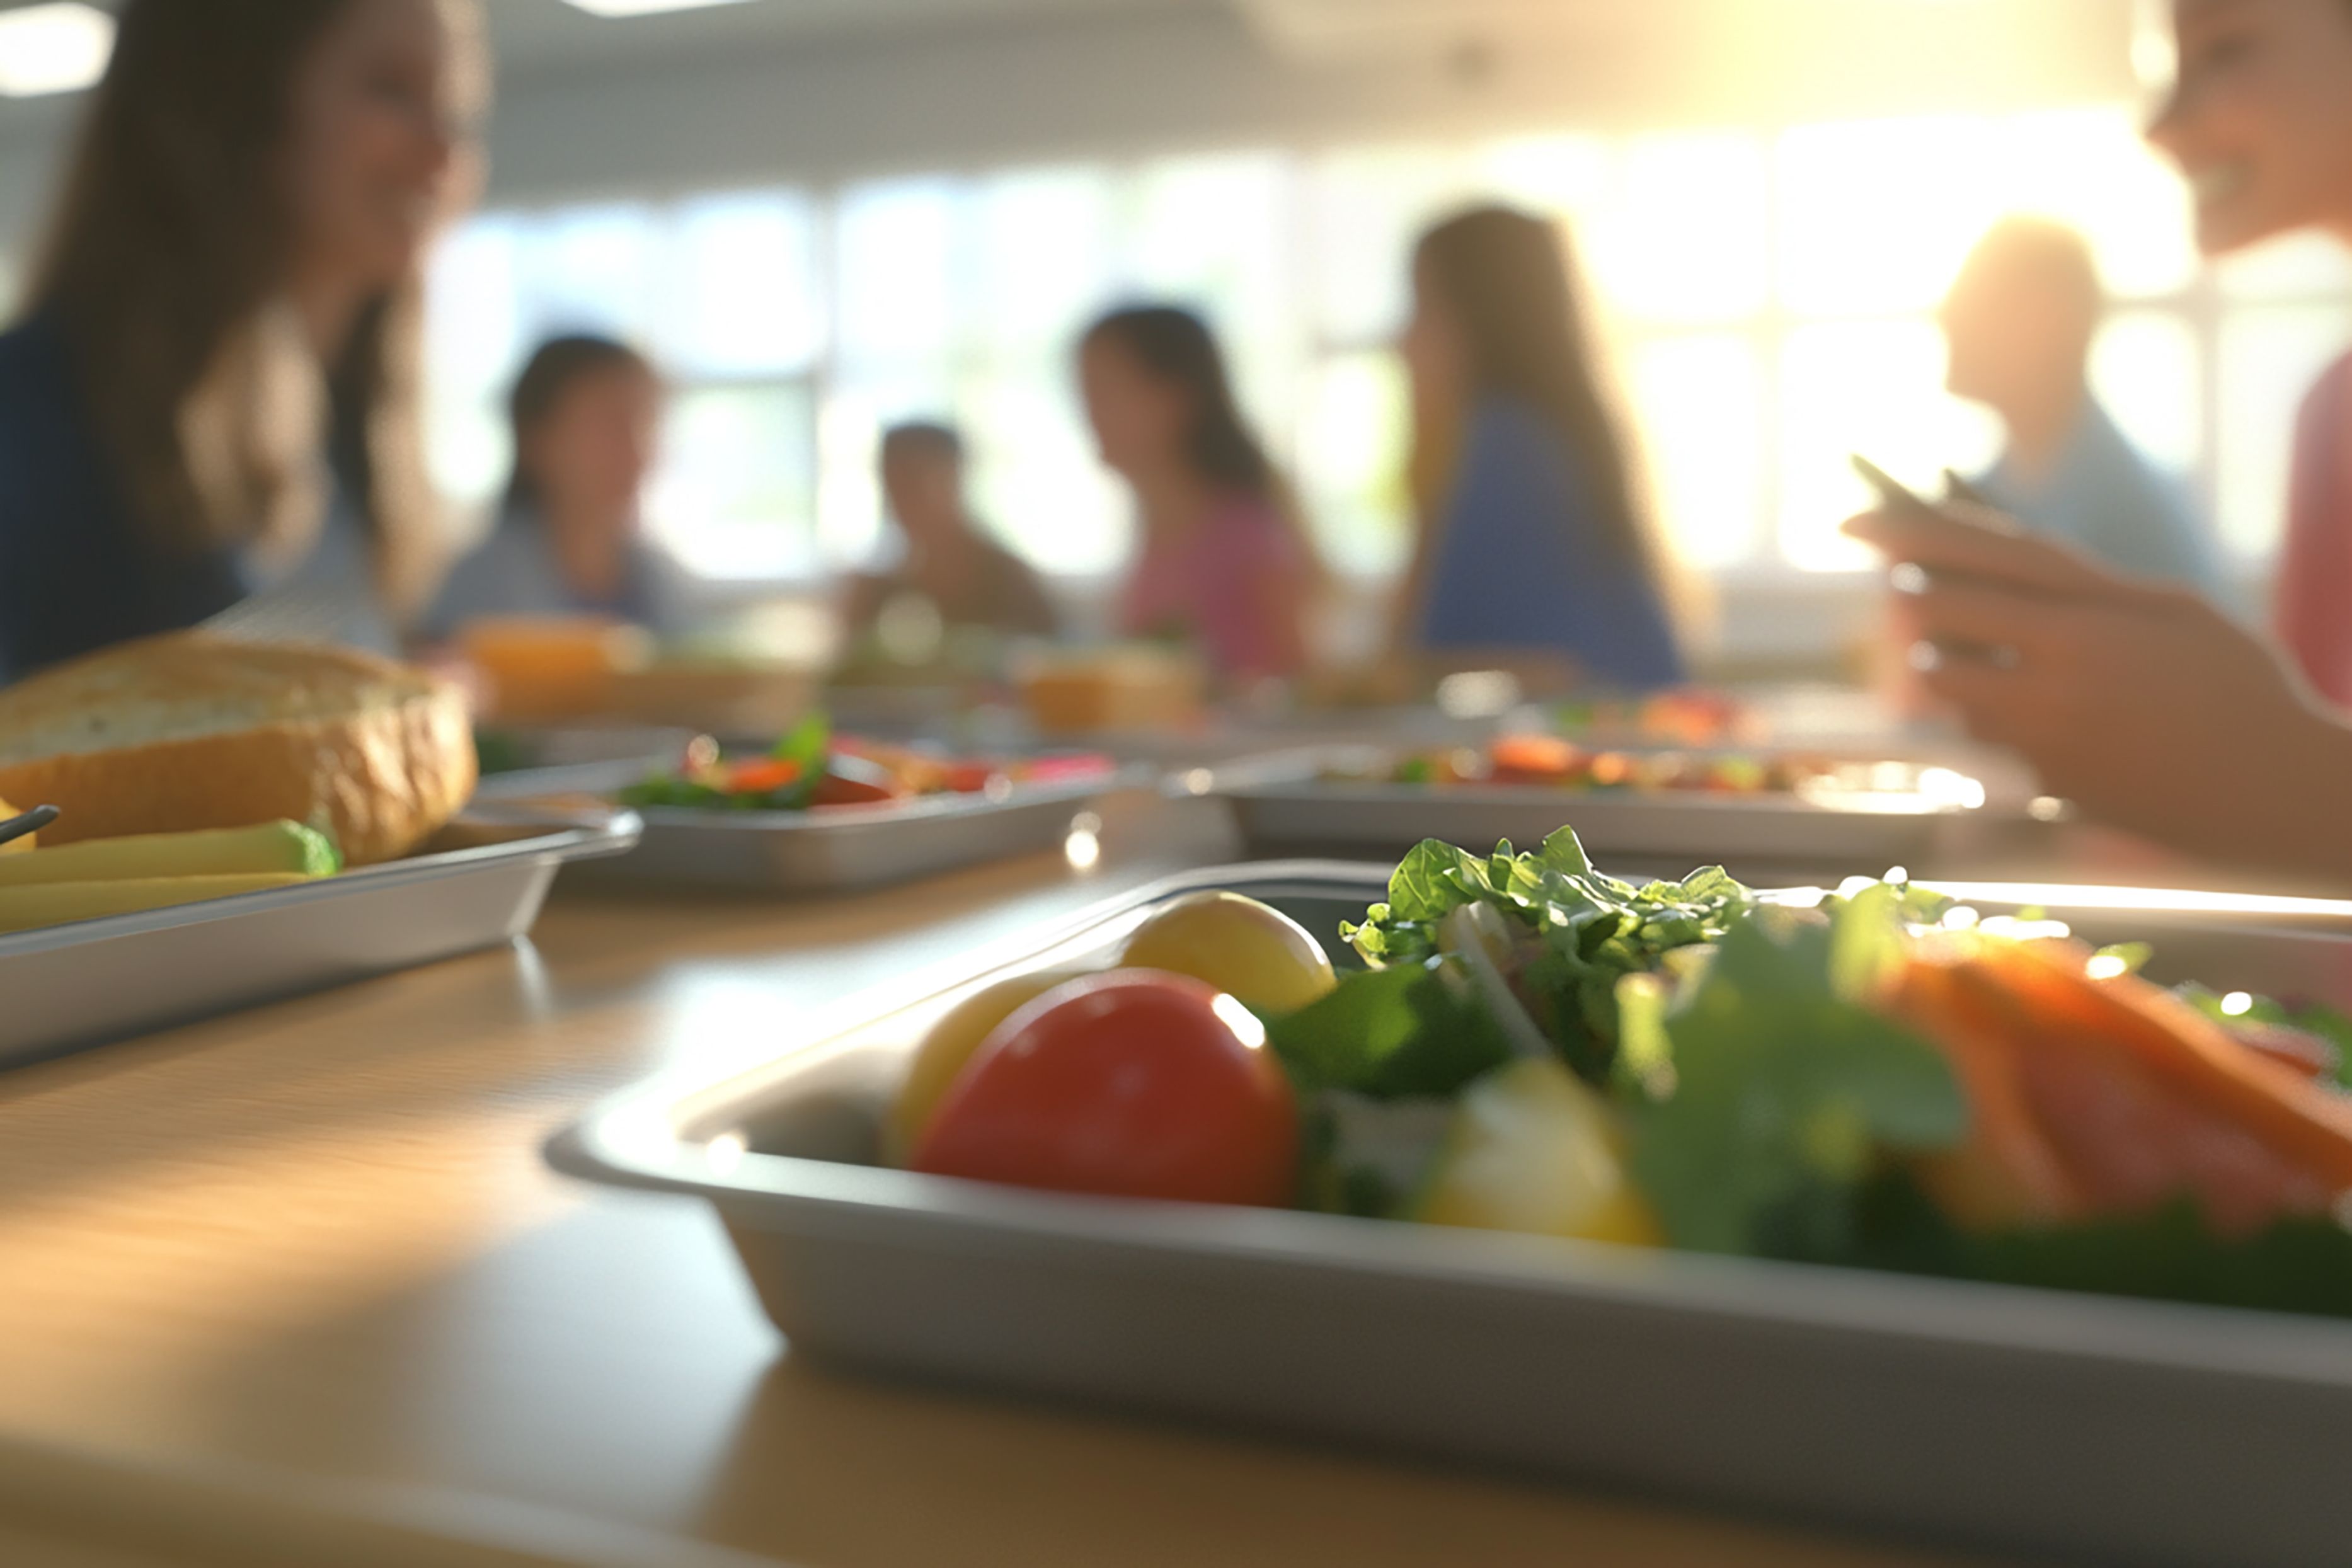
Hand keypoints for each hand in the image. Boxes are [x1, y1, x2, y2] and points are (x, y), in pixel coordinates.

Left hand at [1845, 508, 2351, 878]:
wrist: (2273, 794)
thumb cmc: (2237, 688)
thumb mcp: (2174, 613)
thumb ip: (2091, 589)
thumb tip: (2011, 561)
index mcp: (2090, 623)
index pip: (1978, 564)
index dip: (1907, 536)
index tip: (1853, 521)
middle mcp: (2054, 679)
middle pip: (1940, 623)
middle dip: (1912, 599)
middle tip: (1899, 584)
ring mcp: (2041, 737)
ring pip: (1950, 686)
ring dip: (1951, 664)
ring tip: (1989, 653)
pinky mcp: (2041, 783)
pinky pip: (1988, 736)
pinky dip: (1993, 715)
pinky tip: (2042, 709)